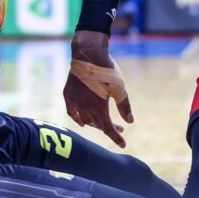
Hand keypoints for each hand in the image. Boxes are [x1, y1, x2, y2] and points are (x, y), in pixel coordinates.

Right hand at [63, 31, 132, 147]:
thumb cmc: (106, 69)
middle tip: (119, 129)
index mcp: (98, 107)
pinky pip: (72, 112)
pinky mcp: (68, 94)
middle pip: (97, 124)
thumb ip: (124, 106)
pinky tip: (82, 122)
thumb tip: (130, 122)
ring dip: (95, 124)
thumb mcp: (119, 87)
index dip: (116, 137)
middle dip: (109, 128)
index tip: (123, 144)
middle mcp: (84, 107)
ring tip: (103, 124)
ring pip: (84, 119)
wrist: (88, 53)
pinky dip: (77, 118)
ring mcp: (74, 101)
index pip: (107, 129)